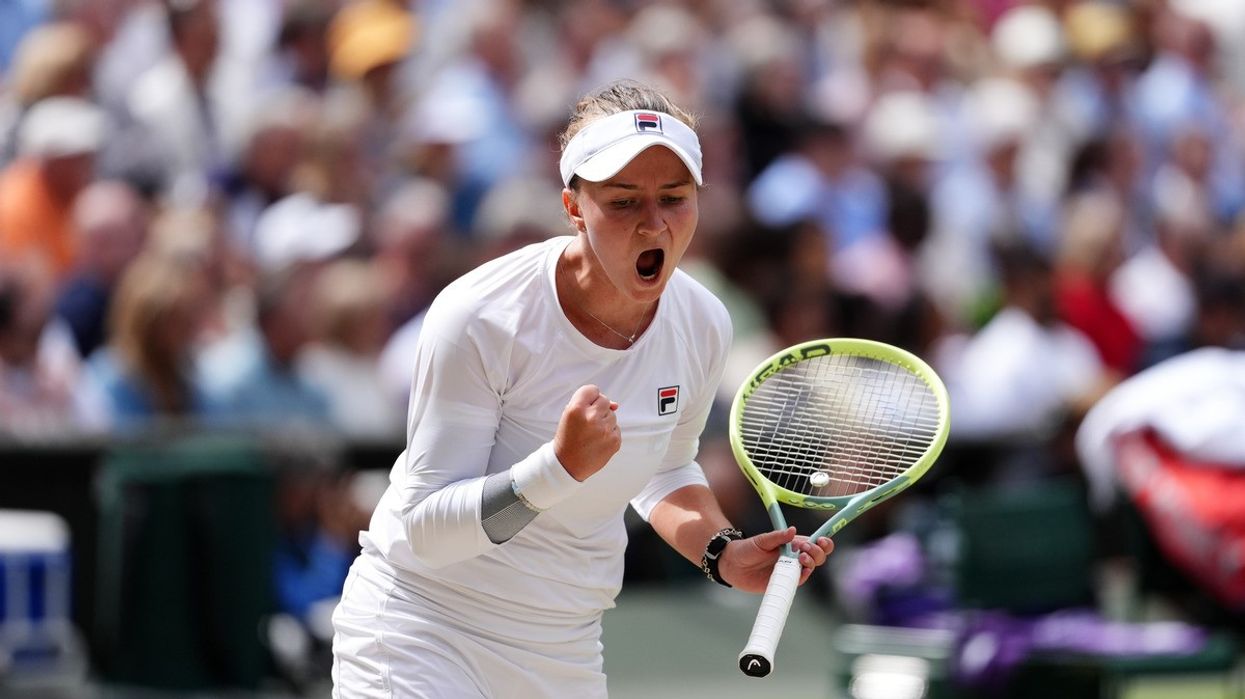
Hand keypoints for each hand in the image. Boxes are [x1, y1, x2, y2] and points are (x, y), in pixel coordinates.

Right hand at [553, 384, 620, 480]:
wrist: (567, 465)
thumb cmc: (568, 439)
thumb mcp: (568, 416)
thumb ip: (588, 403)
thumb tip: (616, 405)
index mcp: (576, 409)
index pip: (592, 389)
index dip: (589, 398)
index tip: (586, 406)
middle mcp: (591, 418)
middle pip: (605, 401)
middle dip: (598, 409)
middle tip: (587, 422)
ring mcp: (604, 430)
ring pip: (612, 415)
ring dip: (604, 422)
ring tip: (591, 434)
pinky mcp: (614, 441)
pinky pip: (616, 429)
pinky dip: (609, 433)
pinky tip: (597, 441)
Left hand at [719, 527, 833, 593]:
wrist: (731, 566)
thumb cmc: (746, 549)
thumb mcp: (761, 540)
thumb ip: (777, 536)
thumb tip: (793, 530)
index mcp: (791, 544)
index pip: (814, 542)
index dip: (823, 542)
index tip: (821, 540)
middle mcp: (794, 557)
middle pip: (817, 556)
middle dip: (818, 552)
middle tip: (805, 549)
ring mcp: (789, 570)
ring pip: (810, 568)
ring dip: (811, 563)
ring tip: (802, 558)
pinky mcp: (784, 582)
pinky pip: (798, 581)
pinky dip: (803, 577)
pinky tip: (801, 571)